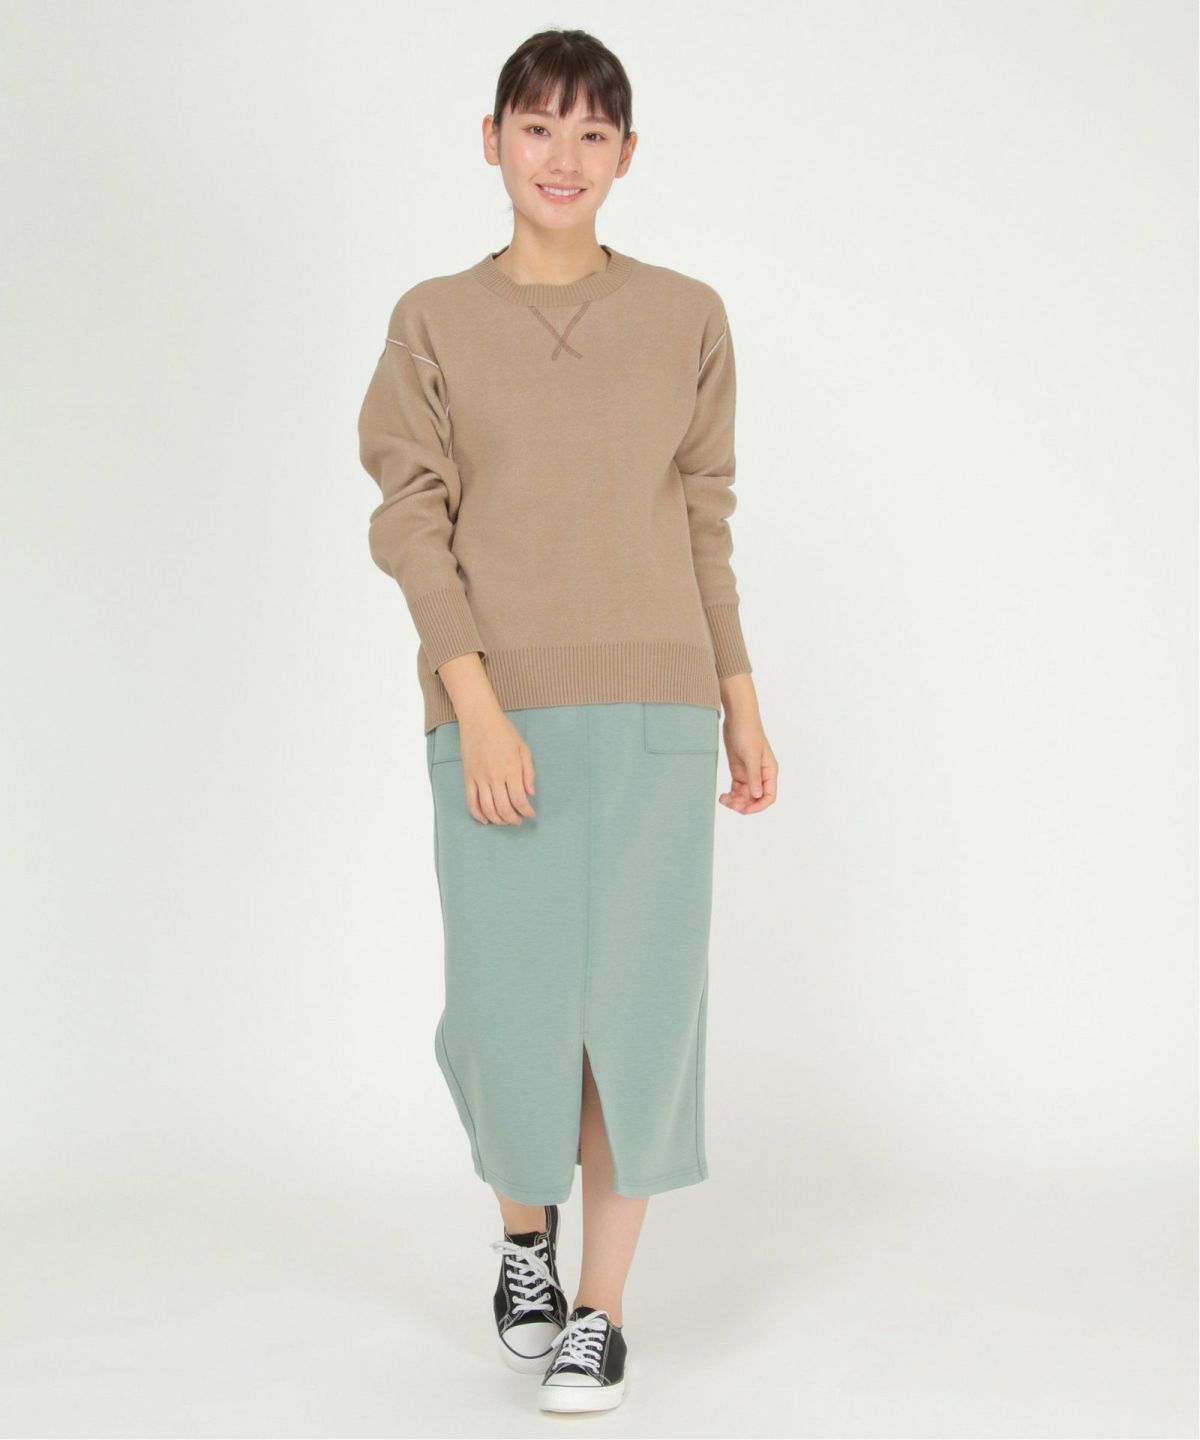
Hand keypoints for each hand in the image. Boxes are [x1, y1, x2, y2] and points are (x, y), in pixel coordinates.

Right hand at [458, 710, 536, 824]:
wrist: (479, 718)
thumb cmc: (504, 731)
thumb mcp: (523, 749)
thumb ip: (529, 772)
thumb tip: (530, 793)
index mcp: (511, 769)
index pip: (519, 799)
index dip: (526, 811)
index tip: (530, 814)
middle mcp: (495, 776)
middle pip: (504, 808)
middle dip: (513, 819)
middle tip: (519, 820)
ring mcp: (479, 777)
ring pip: (487, 808)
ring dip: (498, 820)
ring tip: (505, 821)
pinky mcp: (468, 777)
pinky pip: (471, 801)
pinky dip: (478, 814)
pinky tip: (486, 819)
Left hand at [717, 674, 776, 813]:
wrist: (737, 717)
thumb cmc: (748, 732)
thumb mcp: (751, 754)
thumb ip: (754, 775)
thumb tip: (757, 795)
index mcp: (769, 771)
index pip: (769, 796)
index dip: (759, 806)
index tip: (745, 809)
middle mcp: (761, 775)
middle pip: (755, 799)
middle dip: (744, 805)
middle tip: (731, 804)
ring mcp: (749, 774)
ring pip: (745, 796)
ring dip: (735, 801)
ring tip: (723, 800)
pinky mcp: (739, 771)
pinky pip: (736, 789)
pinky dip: (731, 795)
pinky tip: (723, 796)